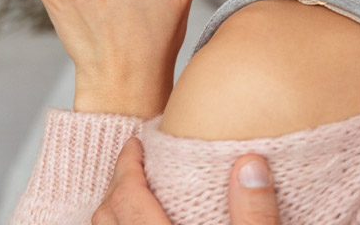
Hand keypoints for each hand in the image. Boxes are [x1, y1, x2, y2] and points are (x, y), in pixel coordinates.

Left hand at [92, 140, 279, 224]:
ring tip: (137, 188)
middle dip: (116, 181)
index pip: (127, 196)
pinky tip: (146, 222)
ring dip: (116, 209)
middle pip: (105, 214)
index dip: (128, 164)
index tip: (137, 143)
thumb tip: (250, 164)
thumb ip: (254, 214)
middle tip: (135, 160)